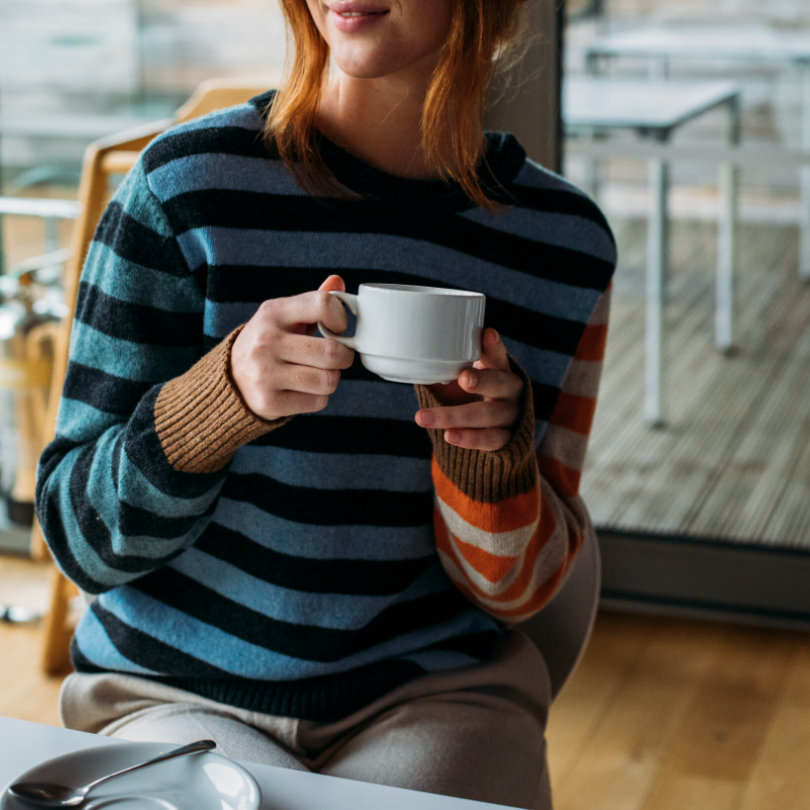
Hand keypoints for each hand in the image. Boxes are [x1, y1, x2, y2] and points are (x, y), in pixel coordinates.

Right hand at [231, 275, 354, 420]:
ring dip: (331, 379)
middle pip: (331, 352)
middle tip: (336, 358)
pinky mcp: (268, 402)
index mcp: (273, 313)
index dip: (341, 318)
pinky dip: (318, 398)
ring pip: (328, 380)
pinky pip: (318, 402)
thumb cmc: (269, 344)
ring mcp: (264, 373)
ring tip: (319, 374)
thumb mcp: (284, 317)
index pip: (322, 305)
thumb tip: (337, 281)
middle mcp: (266, 341)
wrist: (231, 380)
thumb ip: (313, 302)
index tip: (339, 328)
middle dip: (343, 357)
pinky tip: (303, 391)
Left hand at [415, 328, 523, 450]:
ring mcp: (511, 415)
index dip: (493, 346)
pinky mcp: (508, 439)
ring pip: (488, 415)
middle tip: (463, 378)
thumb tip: (413, 361)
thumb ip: (448, 368)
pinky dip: (469, 439)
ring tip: (425, 418)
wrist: (499, 427)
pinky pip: (490, 440)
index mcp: (500, 369)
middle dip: (481, 381)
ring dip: (456, 417)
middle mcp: (510, 390)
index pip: (498, 355)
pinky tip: (449, 436)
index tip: (487, 334)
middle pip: (499, 383)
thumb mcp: (465, 376)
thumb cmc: (475, 393)